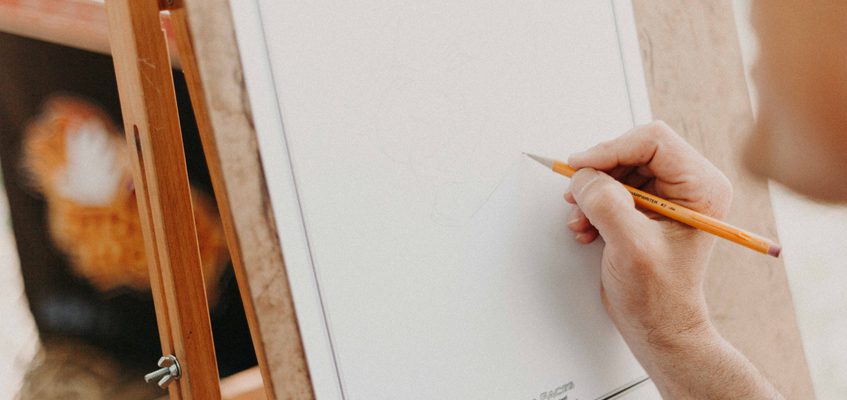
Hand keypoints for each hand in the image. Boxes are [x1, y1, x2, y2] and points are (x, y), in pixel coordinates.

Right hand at [565, 121, 730, 345]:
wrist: (658, 325)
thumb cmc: (659, 295)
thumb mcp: (631, 247)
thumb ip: (607, 204)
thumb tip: (583, 176)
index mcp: (702, 187)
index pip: (653, 141)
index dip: (611, 149)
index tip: (580, 167)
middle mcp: (689, 185)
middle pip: (633, 150)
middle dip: (599, 173)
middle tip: (577, 195)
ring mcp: (668, 195)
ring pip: (619, 167)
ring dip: (593, 191)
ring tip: (582, 220)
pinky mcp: (648, 206)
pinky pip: (614, 185)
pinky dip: (594, 202)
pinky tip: (587, 227)